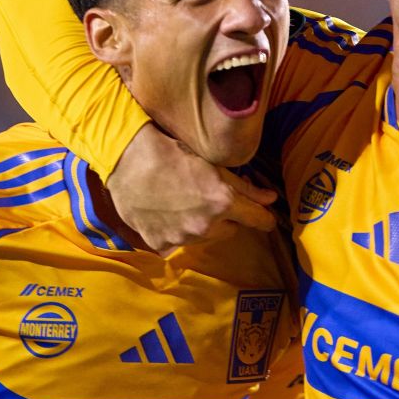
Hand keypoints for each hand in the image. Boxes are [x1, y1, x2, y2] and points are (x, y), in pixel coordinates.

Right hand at [108, 124, 277, 253]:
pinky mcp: (161, 244)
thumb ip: (245, 188)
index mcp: (223, 204)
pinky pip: (179, 242)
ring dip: (202, 225)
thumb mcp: (213, 165)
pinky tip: (166, 213)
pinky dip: (176, 231)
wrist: (127, 160)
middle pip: (231, 230)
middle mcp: (205, 227)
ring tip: (184, 203)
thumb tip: (271, 199)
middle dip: (227, 217)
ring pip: (205, 237)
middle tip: (210, 197)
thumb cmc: (172, 154)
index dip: (263, 217)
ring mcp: (182, 239)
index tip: (263, 214)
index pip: (260, 221)